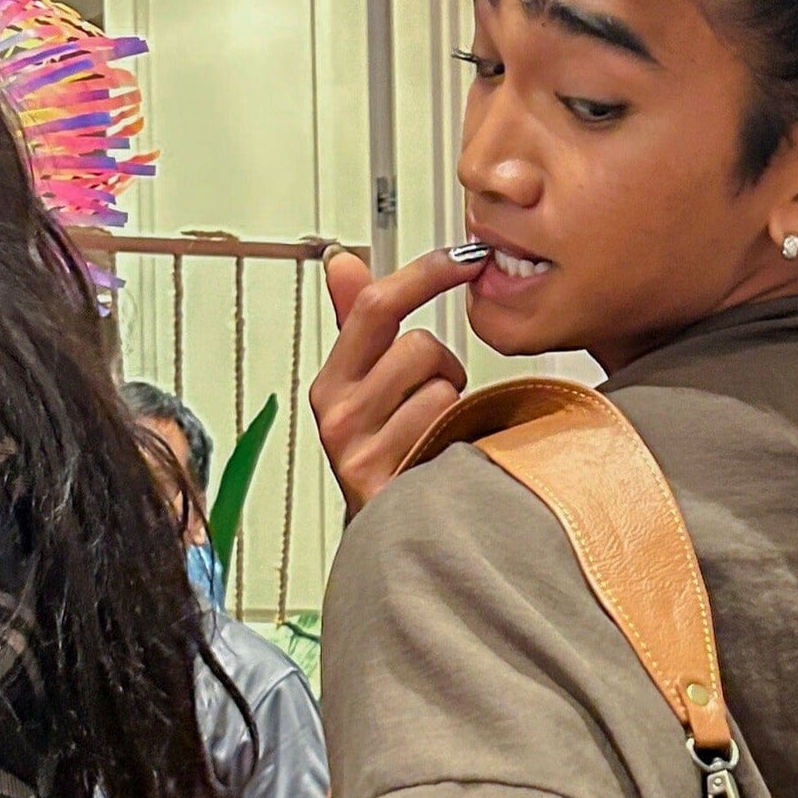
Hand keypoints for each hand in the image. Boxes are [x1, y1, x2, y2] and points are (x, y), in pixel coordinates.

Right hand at [311, 245, 477, 512]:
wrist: (388, 538)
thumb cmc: (386, 457)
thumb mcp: (366, 387)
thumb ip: (358, 323)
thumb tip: (341, 262)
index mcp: (331, 382)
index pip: (375, 305)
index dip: (426, 273)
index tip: (466, 259)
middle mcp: (337, 414)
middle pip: (418, 345)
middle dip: (444, 366)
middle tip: (437, 397)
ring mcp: (359, 449)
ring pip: (439, 386)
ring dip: (454, 405)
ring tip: (437, 432)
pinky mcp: (386, 478)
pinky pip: (444, 424)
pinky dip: (456, 436)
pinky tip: (441, 456)